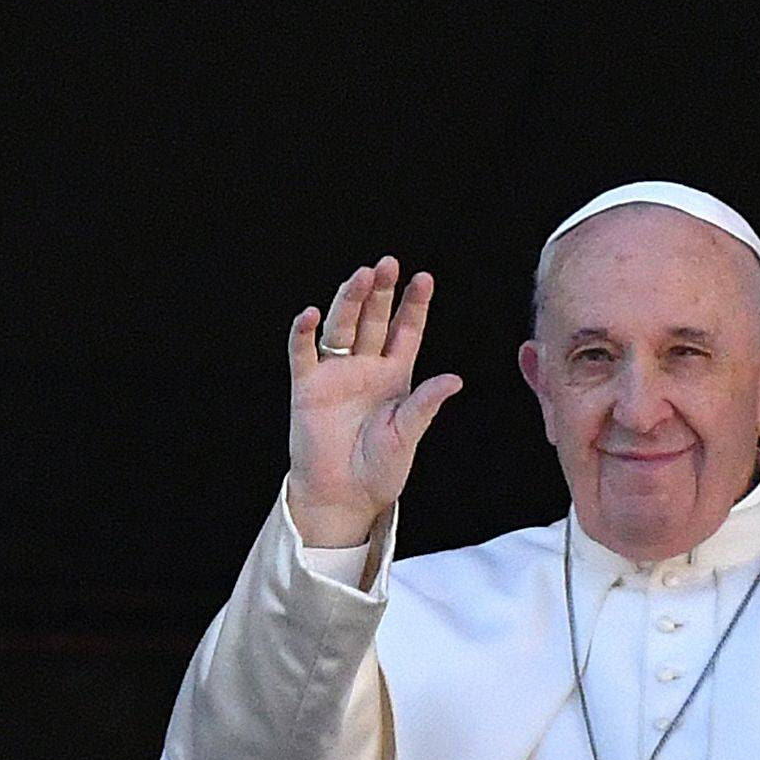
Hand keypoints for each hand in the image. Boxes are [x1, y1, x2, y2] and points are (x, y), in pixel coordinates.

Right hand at [283, 256, 464, 546]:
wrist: (344, 496)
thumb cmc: (380, 468)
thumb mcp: (408, 434)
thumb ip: (425, 404)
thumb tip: (455, 379)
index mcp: (396, 375)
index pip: (406, 330)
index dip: (414, 305)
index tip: (424, 277)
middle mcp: (366, 367)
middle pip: (373, 320)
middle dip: (381, 292)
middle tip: (388, 264)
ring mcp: (336, 374)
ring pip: (342, 328)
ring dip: (349, 301)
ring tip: (360, 276)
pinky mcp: (308, 388)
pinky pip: (304, 355)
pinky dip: (304, 334)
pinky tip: (311, 314)